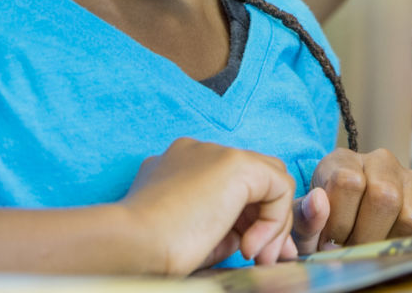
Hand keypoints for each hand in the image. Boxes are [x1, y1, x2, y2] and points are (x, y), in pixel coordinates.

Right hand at [122, 137, 299, 273]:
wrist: (133, 243)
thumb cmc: (153, 250)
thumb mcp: (194, 238)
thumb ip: (224, 231)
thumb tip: (253, 237)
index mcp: (179, 166)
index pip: (228, 186)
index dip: (246, 221)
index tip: (250, 253)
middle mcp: (199, 152)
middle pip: (253, 180)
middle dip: (266, 221)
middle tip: (263, 259)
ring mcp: (217, 153)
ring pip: (270, 180)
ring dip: (272, 223)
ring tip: (256, 257)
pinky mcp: (236, 163)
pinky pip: (278, 186)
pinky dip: (273, 220)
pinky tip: (249, 247)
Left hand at [294, 148, 411, 251]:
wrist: (354, 239)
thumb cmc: (325, 232)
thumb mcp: (305, 227)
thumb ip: (304, 217)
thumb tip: (319, 201)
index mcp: (344, 161)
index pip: (348, 181)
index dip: (337, 221)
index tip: (329, 241)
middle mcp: (382, 163)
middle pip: (384, 196)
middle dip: (364, 236)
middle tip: (354, 249)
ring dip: (391, 243)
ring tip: (374, 249)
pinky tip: (398, 248)